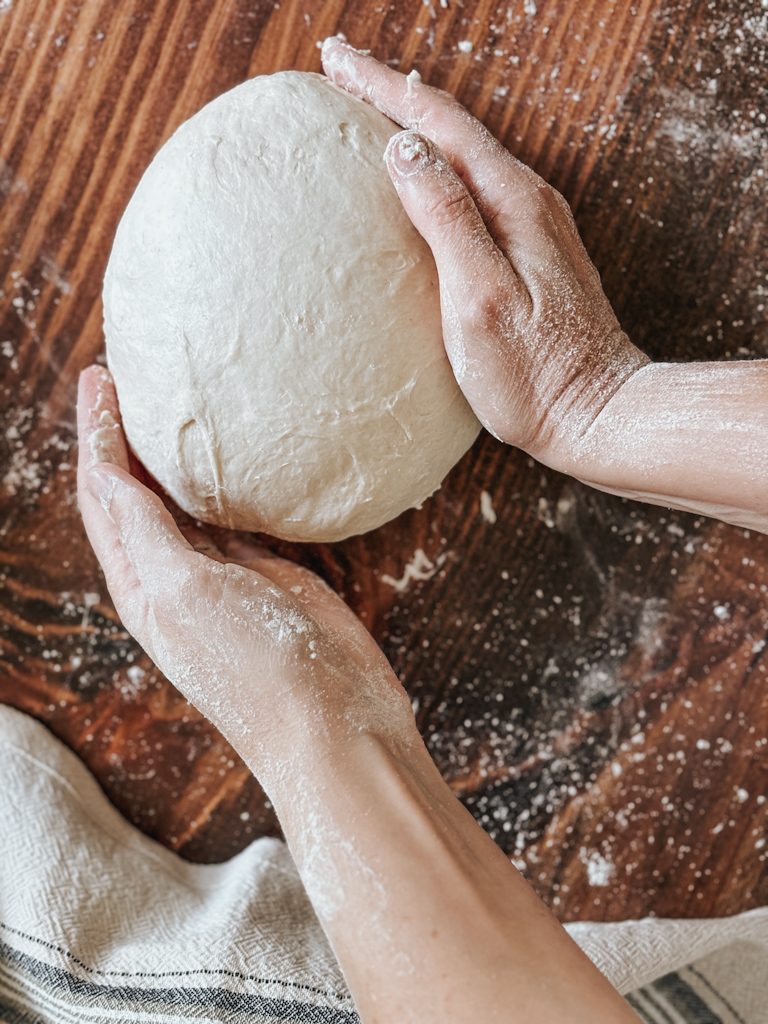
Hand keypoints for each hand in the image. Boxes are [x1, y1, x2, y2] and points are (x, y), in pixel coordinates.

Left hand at [76, 365, 415, 788]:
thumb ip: (146, 535)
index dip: (98, 434)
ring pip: (183, 502)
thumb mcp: (186, 595)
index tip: (102, 377)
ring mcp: (223, 576)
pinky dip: (224, 481)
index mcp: (142, 584)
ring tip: (170, 406)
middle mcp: (174, 577)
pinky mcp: (269, 574)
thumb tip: (106, 477)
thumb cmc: (256, 669)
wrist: (334, 724)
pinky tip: (233, 457)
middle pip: (134, 492)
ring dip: (169, 455)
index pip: (105, 494)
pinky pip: (235, 517)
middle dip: (122, 436)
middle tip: (125, 376)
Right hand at [322, 37, 648, 463]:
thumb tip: (405, 147)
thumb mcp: (482, 299)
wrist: (599, 415)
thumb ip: (447, 218)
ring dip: (416, 124)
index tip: (334, 58)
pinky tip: (422, 177)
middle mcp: (528, 200)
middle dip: (394, 92)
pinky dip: (438, 166)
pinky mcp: (531, 252)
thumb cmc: (537, 373)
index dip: (384, 87)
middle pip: (453, 128)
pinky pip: (474, 188)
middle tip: (341, 68)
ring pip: (465, 154)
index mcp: (512, 202)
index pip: (440, 124)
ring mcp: (533, 225)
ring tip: (372, 107)